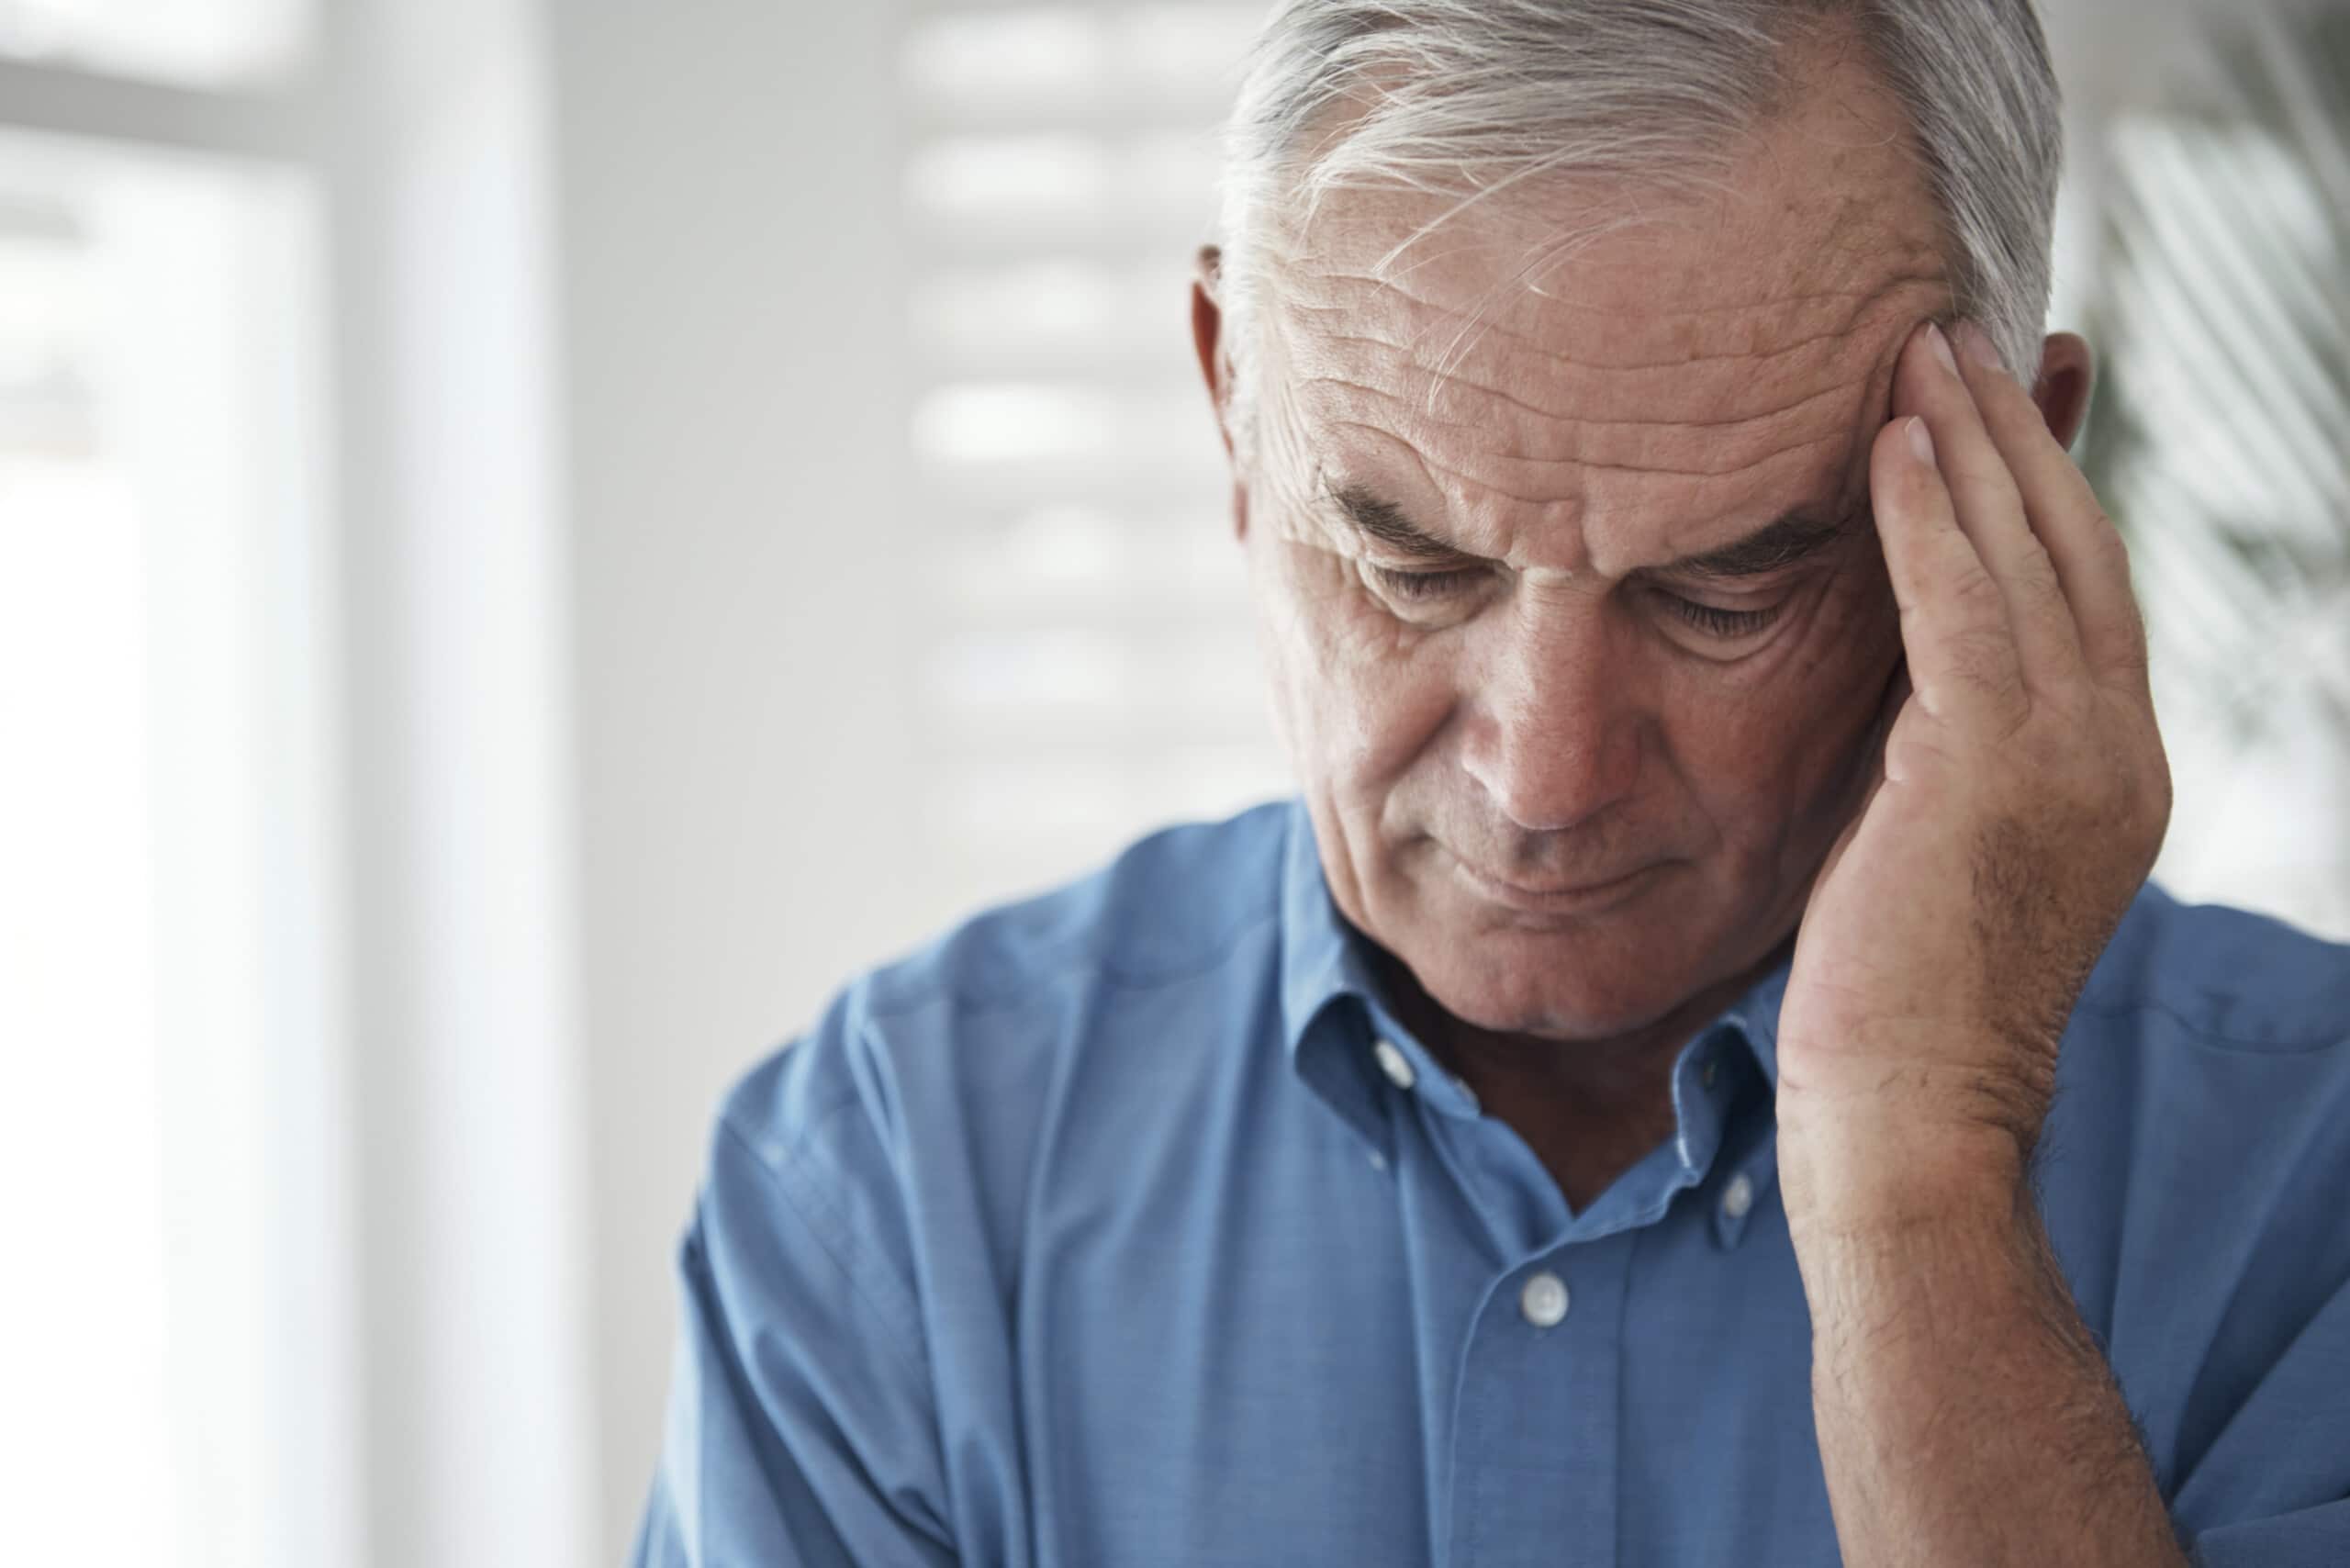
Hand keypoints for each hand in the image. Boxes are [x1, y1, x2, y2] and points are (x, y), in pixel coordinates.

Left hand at [1775, 320, 2170, 1203]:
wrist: (1908, 1116)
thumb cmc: (1892, 1001)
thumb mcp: (1933, 846)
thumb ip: (1938, 751)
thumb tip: (1900, 680)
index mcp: (2109, 770)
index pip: (2087, 590)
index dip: (2053, 482)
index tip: (2020, 388)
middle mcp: (2114, 751)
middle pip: (2075, 547)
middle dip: (2020, 431)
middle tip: (1966, 327)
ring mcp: (2069, 758)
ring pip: (2030, 556)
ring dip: (1971, 441)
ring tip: (1920, 344)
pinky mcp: (1991, 770)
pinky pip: (1962, 607)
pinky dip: (1931, 517)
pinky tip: (1890, 442)